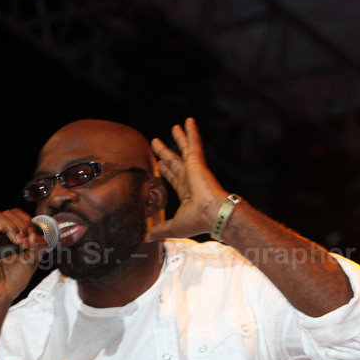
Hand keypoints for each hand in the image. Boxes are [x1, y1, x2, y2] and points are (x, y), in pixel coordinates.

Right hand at [0, 208, 48, 308]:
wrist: (2, 295)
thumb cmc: (13, 280)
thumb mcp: (33, 260)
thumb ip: (38, 246)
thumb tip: (36, 235)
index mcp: (12, 235)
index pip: (18, 215)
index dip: (27, 221)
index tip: (33, 236)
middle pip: (8, 213)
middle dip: (21, 224)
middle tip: (26, 241)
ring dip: (11, 225)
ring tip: (17, 241)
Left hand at [146, 118, 227, 241]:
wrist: (212, 214)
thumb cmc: (197, 222)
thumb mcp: (173, 227)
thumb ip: (160, 229)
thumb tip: (147, 238)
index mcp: (186, 192)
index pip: (173, 178)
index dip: (166, 171)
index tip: (160, 163)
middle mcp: (190, 178)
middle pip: (175, 161)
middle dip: (166, 152)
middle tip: (156, 142)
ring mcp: (194, 169)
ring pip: (185, 149)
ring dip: (179, 138)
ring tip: (175, 126)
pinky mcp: (197, 162)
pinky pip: (194, 143)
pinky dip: (191, 131)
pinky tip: (188, 120)